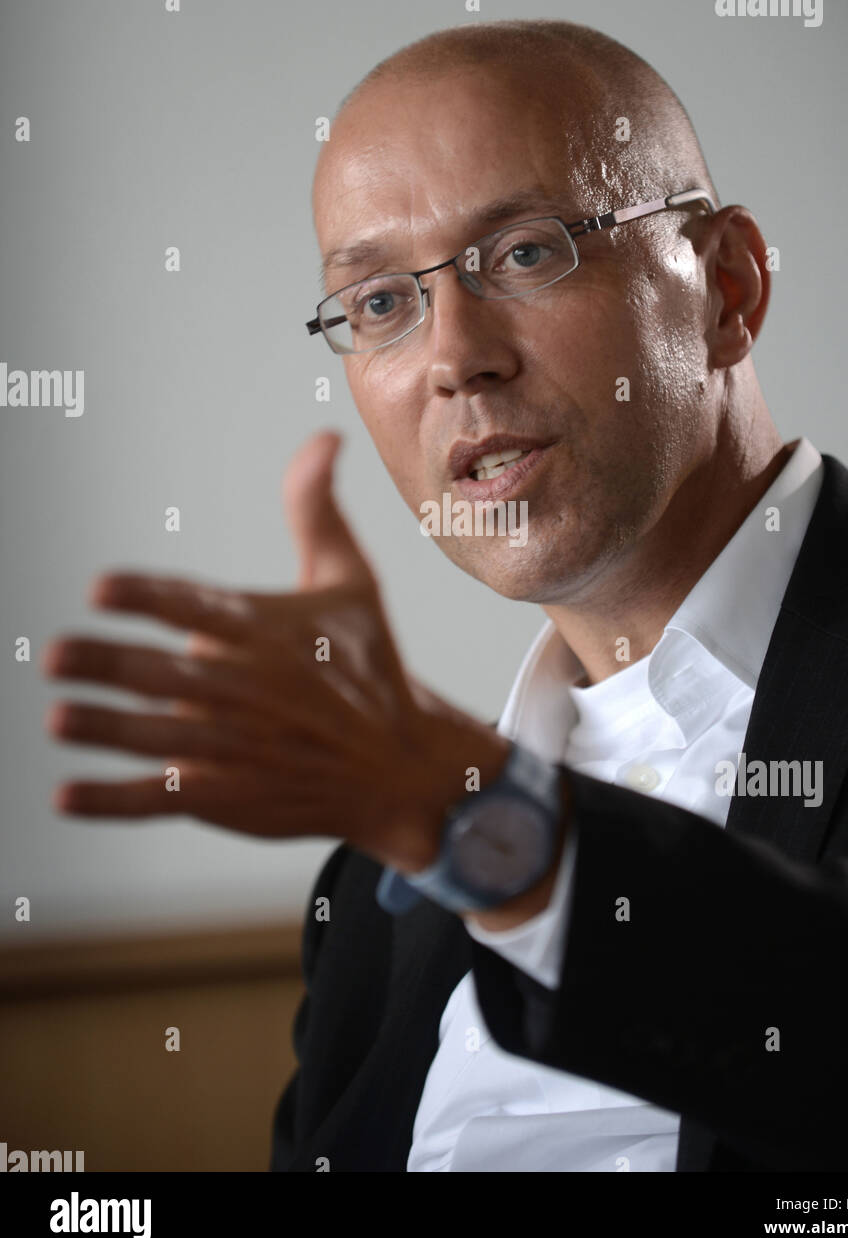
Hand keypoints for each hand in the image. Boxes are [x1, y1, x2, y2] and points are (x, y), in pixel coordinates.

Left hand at [42, 431, 510, 874]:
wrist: (399, 766)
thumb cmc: (368, 665)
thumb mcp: (352, 580)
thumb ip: (316, 509)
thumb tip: (323, 436)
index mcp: (269, 632)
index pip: (200, 607)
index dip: (150, 598)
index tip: (101, 588)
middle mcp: (250, 689)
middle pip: (169, 675)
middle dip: (110, 665)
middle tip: (57, 655)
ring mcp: (239, 747)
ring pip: (161, 737)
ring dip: (107, 729)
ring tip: (59, 716)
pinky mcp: (230, 796)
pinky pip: (163, 799)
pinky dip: (114, 801)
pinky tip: (66, 796)